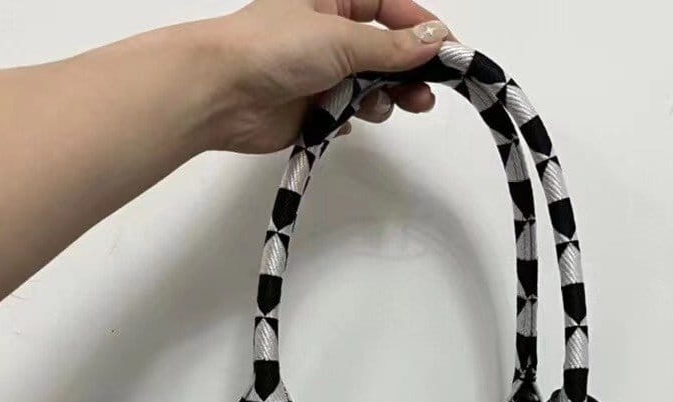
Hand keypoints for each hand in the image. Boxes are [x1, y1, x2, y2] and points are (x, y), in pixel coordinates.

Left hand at [205, 0, 450, 153]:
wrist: (222, 93)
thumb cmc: (273, 48)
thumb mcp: (342, 38)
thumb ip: (392, 46)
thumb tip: (435, 40)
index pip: (391, 7)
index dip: (422, 29)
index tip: (450, 53)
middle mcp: (329, 31)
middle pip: (386, 51)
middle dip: (408, 72)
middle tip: (425, 95)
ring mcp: (321, 71)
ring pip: (371, 86)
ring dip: (383, 98)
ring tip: (384, 107)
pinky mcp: (312, 108)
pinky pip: (348, 114)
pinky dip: (352, 118)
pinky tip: (343, 120)